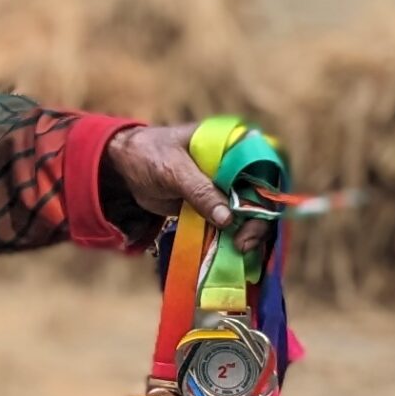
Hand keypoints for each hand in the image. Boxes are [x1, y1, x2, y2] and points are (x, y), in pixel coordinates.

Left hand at [103, 124, 270, 253]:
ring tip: (239, 249)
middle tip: (244, 242)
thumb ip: (200, 191)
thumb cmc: (150, 155)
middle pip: (261, 194)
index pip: (265, 166)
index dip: (268, 191)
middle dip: (258, 220)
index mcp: (232, 144)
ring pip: (250, 212)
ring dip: (248, 232)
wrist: (126, 167)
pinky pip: (232, 223)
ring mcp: (227, 187)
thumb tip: (228, 219)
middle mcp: (237, 165)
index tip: (257, 215)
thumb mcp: (173, 169)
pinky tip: (232, 252)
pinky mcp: (215, 206)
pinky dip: (233, 237)